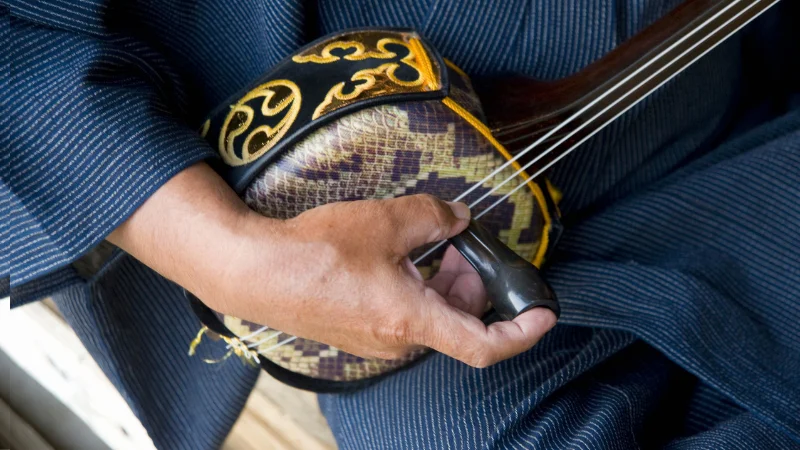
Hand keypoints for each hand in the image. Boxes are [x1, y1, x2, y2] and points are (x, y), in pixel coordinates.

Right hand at [109, 163, 555, 367]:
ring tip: (438, 242)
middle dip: (477, 286)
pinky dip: (418, 288)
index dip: (523, 333)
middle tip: (472, 245)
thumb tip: (459, 219)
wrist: (255, 272)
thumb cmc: (316, 253)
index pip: (485, 346)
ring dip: (446, 284)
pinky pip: (404, 315)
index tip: (545, 312)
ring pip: (432, 317)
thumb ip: (436, 218)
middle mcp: (399, 340)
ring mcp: (376, 340)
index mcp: (414, 321)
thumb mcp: (388, 221)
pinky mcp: (357, 330)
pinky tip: (404, 255)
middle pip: (460, 323)